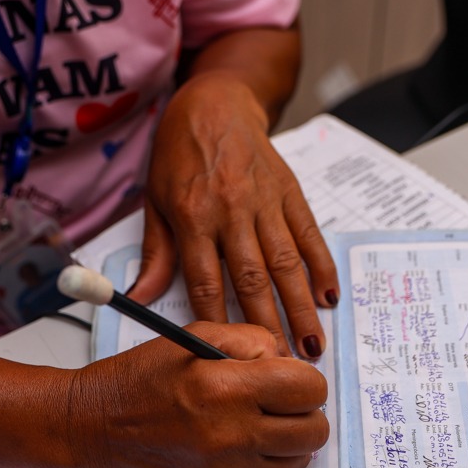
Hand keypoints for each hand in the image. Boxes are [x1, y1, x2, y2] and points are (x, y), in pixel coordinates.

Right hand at [61, 321, 329, 467]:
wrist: (91, 428)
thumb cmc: (138, 379)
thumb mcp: (193, 336)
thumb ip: (251, 340)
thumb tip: (290, 359)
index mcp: (225, 387)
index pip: (308, 389)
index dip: (306, 379)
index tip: (290, 376)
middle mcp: (229, 435)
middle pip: (313, 431)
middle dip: (304, 411)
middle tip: (280, 399)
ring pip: (296, 460)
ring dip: (287, 438)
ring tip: (256, 419)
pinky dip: (253, 458)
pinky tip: (225, 439)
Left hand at [128, 72, 339, 357]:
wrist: (214, 103)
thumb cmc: (179, 154)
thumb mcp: (155, 200)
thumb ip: (156, 252)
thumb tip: (138, 296)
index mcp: (193, 215)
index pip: (204, 278)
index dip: (218, 319)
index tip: (229, 355)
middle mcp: (231, 210)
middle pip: (252, 277)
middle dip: (267, 323)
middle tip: (281, 365)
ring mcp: (265, 201)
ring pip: (286, 261)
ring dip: (300, 306)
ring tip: (312, 343)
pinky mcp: (289, 193)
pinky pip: (309, 234)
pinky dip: (321, 266)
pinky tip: (328, 296)